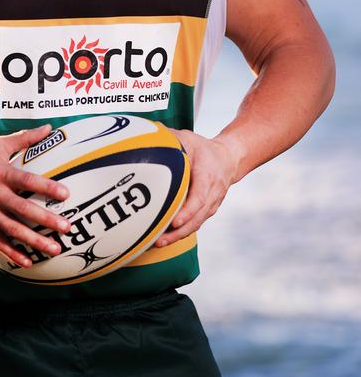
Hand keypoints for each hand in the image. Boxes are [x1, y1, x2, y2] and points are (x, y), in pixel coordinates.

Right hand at [0, 125, 70, 268]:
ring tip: (55, 248)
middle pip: (22, 209)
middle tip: (66, 227)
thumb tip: (49, 128)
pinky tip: (29, 262)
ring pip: (13, 230)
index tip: (65, 194)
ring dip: (35, 241)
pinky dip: (13, 253)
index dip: (45, 187)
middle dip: (46, 220)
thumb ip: (24, 138)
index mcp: (0, 173)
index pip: (26, 180)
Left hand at [154, 130, 239, 247]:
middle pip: (197, 218)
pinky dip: (181, 233)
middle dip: (179, 231)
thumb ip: (171, 138)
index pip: (199, 197)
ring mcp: (211, 204)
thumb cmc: (204, 149)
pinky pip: (195, 224)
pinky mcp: (207, 210)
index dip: (188, 211)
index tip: (175, 221)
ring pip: (196, 224)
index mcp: (208, 176)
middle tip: (160, 240)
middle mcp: (212, 193)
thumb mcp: (190, 139)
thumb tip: (149, 132)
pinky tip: (165, 238)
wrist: (229, 159)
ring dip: (178, 236)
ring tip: (158, 244)